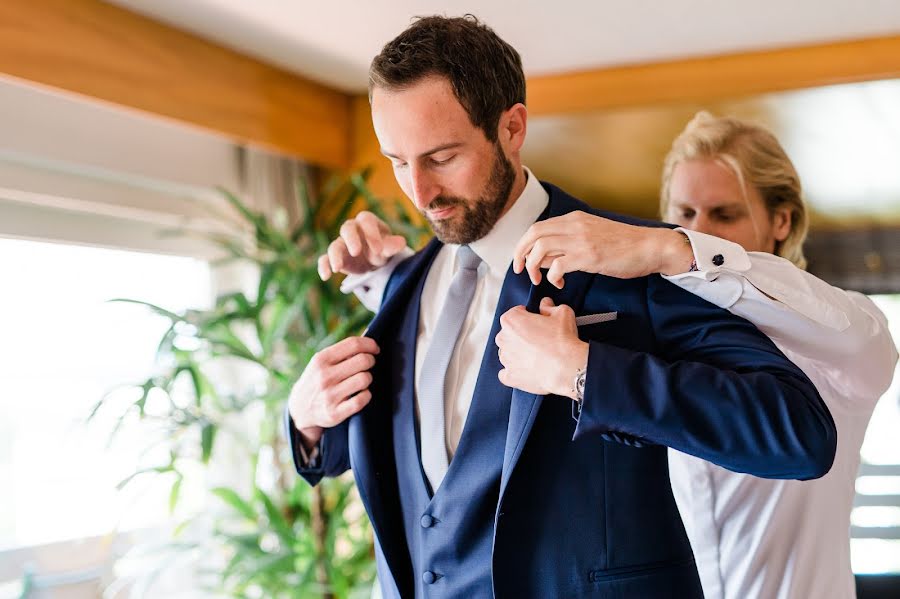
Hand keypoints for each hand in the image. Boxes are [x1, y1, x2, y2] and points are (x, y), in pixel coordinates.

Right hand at [287, 336, 378, 447]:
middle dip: (371, 361)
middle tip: (368, 365)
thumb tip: (368, 342)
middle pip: (363, 360)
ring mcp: (329, 395)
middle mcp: (324, 376)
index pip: (354, 344)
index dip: (370, 344)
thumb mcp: (320, 362)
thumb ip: (340, 352)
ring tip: (361, 380)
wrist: (299, 409)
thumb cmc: (316, 380)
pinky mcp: (335, 413)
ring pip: (365, 379)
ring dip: (368, 379)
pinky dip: (366, 395)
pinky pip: (362, 399)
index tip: (375, 349)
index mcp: (321, 359)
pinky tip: (361, 394)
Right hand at [317, 210, 408, 279]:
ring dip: (334, 256)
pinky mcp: (336, 257)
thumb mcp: (390, 247)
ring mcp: (342, 244)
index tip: (379, 249)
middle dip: (351, 239)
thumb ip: (393, 245)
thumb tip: (401, 242)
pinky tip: (325, 276)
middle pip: (347, 228)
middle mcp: (352, 230)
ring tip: (337, 268)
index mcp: (367, 222)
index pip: (366, 220)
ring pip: (335, 245)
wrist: (374, 261)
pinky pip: (325, 259)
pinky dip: (323, 266)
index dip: (371, 233)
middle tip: (356, 252)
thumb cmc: (383, 249)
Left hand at [495, 297, 588, 397]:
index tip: (535, 320)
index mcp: (511, 320)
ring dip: (517, 353)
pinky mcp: (510, 376)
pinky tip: (527, 370)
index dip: (526, 315)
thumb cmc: (562, 340)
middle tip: (538, 338)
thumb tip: (546, 305)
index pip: (514, 313)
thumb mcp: (561, 313)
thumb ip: (550, 307)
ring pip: (507, 353)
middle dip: (520, 335)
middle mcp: (504, 339)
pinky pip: (506, 373)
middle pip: (508, 333)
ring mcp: (506, 359)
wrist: (566, 367)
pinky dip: (514, 372)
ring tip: (536, 355)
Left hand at [512, 211, 693, 287]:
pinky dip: (552, 276)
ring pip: (540, 248)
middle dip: (520, 253)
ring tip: (538, 280)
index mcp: (574, 218)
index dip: (523, 244)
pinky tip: (559, 282)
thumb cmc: (624, 245)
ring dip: (533, 266)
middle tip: (520, 271)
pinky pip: (557, 265)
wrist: (651, 246)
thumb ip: (569, 241)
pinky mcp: (589, 256)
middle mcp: (574, 225)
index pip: (537, 227)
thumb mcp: (592, 235)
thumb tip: (545, 257)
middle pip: (533, 234)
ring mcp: (581, 240)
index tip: (522, 260)